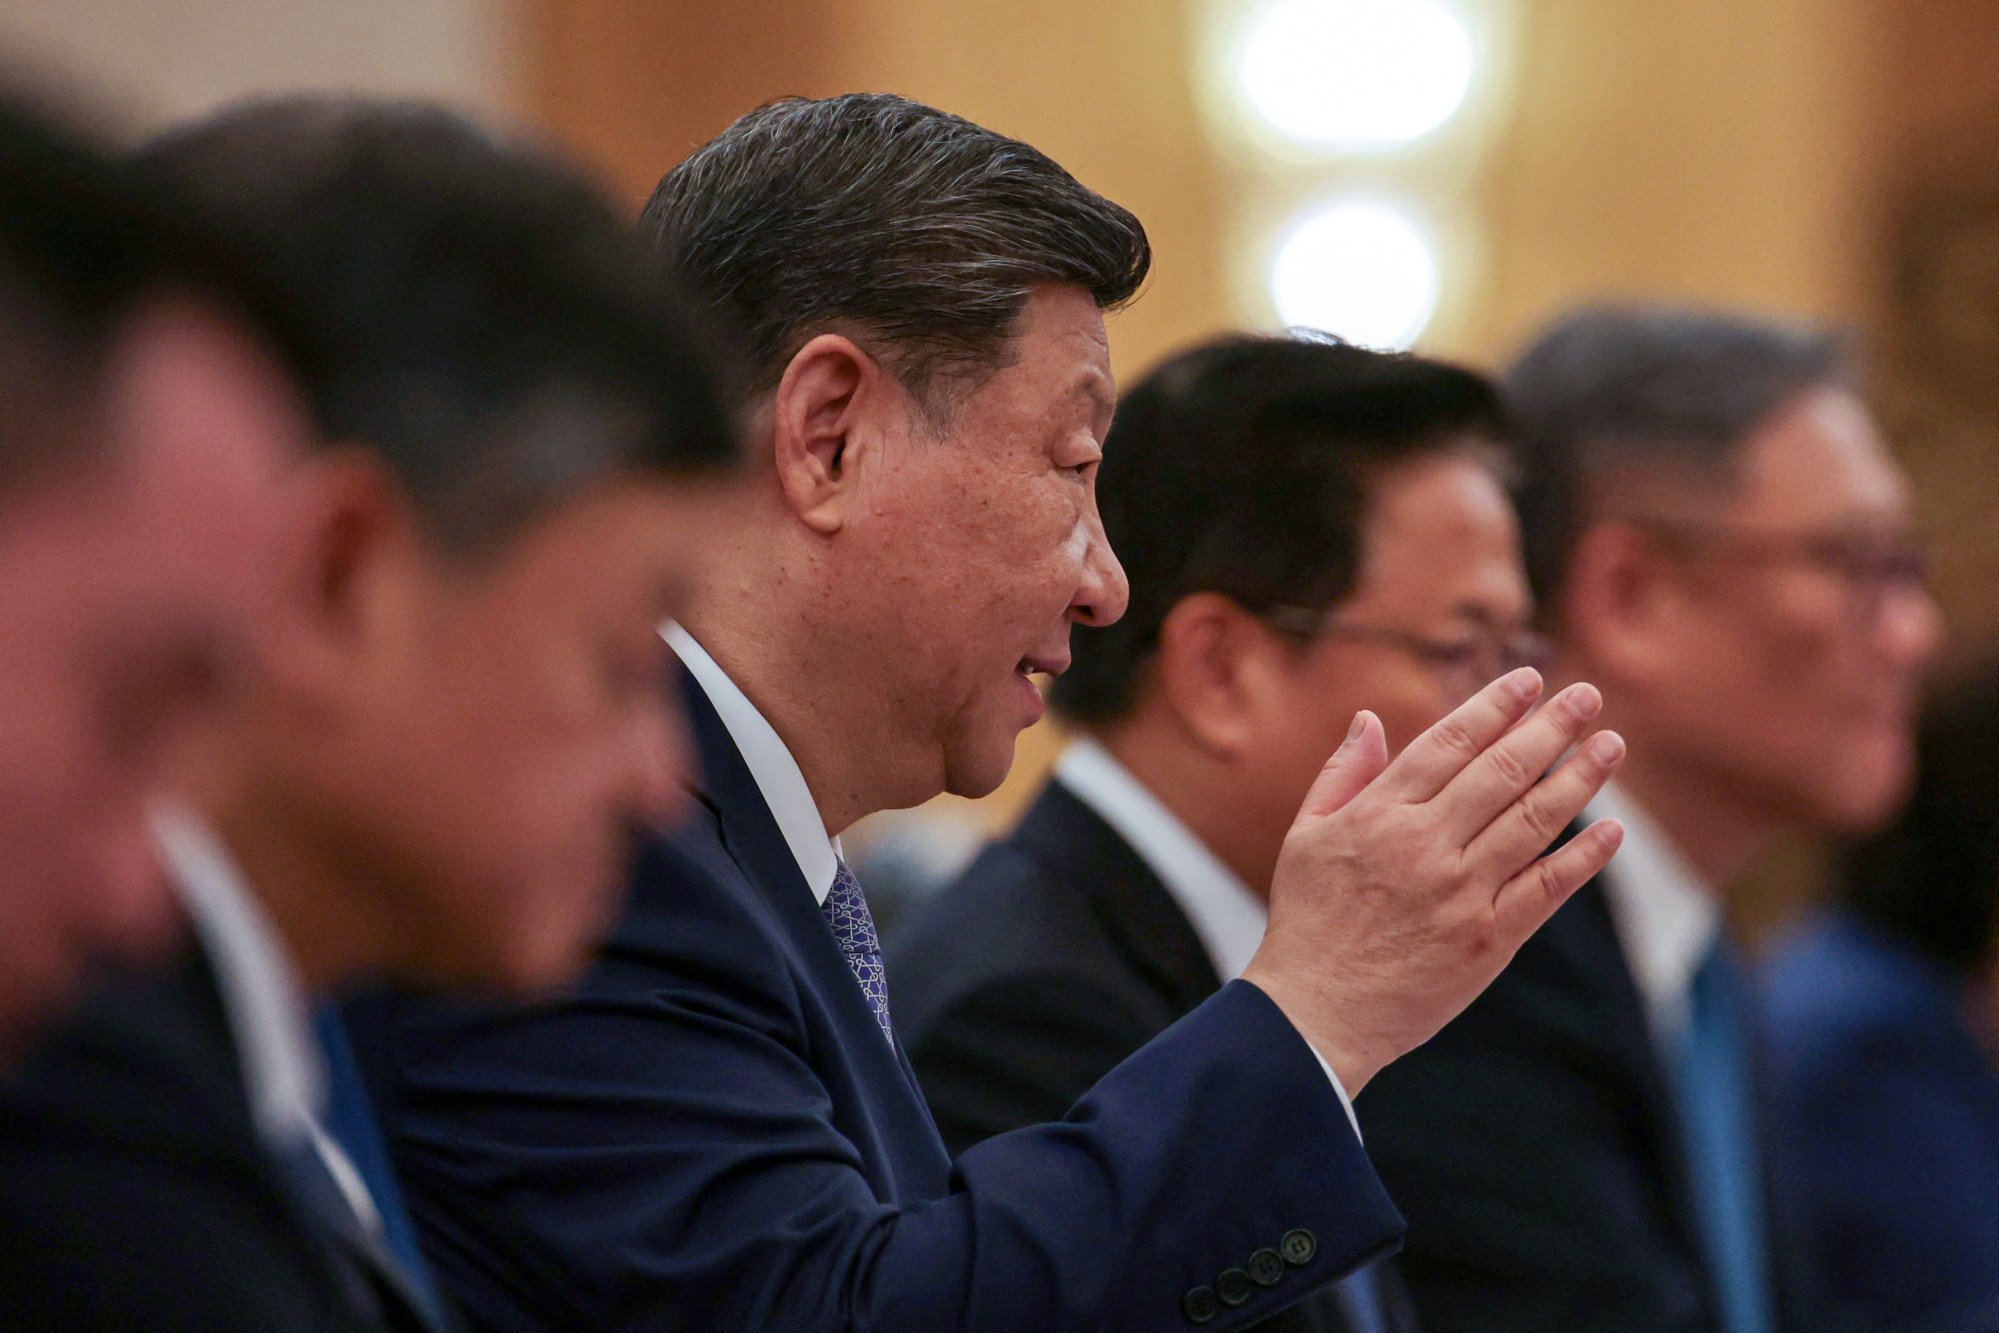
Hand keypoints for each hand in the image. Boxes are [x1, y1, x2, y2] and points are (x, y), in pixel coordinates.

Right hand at [1242, 667, 1624, 1094]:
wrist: (1316, 1012)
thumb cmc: (1308, 920)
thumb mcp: (1305, 835)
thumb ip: (1343, 774)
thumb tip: (1370, 719)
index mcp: (1379, 814)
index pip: (1449, 742)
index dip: (1495, 705)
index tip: (1530, 679)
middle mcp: (1425, 845)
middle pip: (1502, 771)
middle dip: (1550, 726)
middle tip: (1586, 694)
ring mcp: (1462, 893)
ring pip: (1534, 821)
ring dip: (1580, 777)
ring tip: (1611, 744)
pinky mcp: (1489, 939)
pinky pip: (1547, 889)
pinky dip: (1584, 857)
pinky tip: (1612, 829)